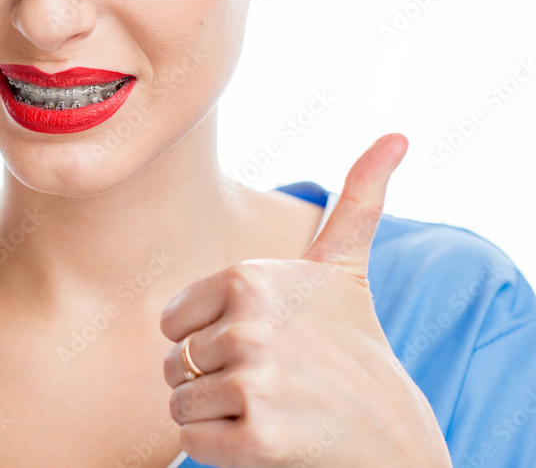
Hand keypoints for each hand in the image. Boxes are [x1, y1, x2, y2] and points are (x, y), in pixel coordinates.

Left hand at [159, 133, 451, 466]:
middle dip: (211, 380)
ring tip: (270, 407)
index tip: (259, 343)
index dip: (206, 340)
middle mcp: (248, 322)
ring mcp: (254, 377)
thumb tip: (396, 134)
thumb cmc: (350, 344)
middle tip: (272, 381)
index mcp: (248, 277)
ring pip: (180, 403)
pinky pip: (193, 442)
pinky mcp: (257, 434)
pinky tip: (266, 439)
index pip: (172, 322)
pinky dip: (218, 450)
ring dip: (215, 415)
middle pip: (174, 363)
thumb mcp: (345, 267)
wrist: (391, 430)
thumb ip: (356, 201)